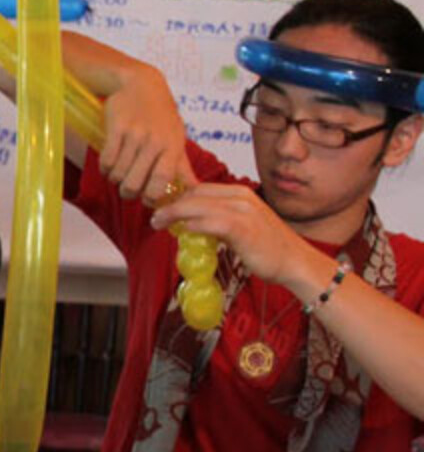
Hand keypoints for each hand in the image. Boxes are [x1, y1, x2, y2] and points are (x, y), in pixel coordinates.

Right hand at [98, 64, 196, 202]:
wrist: (140, 84)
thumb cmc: (161, 114)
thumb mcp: (176, 137)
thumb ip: (182, 166)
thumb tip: (193, 190)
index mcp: (172, 147)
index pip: (162, 182)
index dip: (151, 198)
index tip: (147, 201)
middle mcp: (155, 142)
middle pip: (134, 184)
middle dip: (128, 193)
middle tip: (127, 190)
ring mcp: (135, 134)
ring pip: (118, 174)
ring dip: (115, 180)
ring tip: (117, 175)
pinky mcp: (116, 128)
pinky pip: (106, 160)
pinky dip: (105, 168)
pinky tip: (108, 165)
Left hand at [150, 182, 326, 288]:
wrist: (296, 262)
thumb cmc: (269, 248)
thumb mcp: (243, 225)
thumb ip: (220, 219)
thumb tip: (192, 223)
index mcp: (239, 193)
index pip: (200, 188)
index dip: (178, 197)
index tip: (163, 207)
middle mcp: (240, 197)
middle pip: (195, 194)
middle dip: (171, 204)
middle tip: (156, 216)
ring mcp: (242, 211)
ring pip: (197, 205)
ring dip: (173, 213)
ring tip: (158, 222)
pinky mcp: (242, 228)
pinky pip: (209, 222)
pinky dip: (191, 224)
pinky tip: (180, 230)